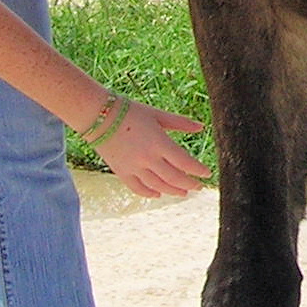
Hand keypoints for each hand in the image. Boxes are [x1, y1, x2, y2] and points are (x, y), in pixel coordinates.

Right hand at [93, 101, 210, 197]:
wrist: (99, 116)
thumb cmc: (130, 111)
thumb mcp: (158, 114)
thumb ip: (180, 123)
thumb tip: (201, 127)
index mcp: (159, 143)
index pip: (185, 163)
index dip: (198, 170)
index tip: (207, 174)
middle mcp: (148, 159)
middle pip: (174, 178)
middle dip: (189, 184)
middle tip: (198, 186)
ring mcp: (134, 168)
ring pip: (158, 186)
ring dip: (173, 191)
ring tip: (183, 193)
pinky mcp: (121, 172)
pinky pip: (138, 188)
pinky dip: (149, 193)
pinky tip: (158, 194)